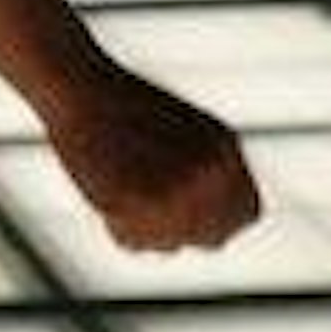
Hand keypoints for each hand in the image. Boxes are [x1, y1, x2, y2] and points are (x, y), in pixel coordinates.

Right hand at [39, 60, 262, 254]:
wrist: (83, 87)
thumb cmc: (130, 105)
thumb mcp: (193, 129)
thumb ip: (215, 170)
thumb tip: (219, 218)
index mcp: (225, 152)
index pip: (248, 213)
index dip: (225, 219)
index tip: (202, 217)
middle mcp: (207, 176)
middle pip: (215, 237)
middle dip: (190, 231)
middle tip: (159, 214)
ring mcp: (172, 193)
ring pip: (172, 244)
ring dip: (150, 229)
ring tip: (124, 191)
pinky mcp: (132, 204)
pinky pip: (134, 242)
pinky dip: (119, 228)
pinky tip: (107, 194)